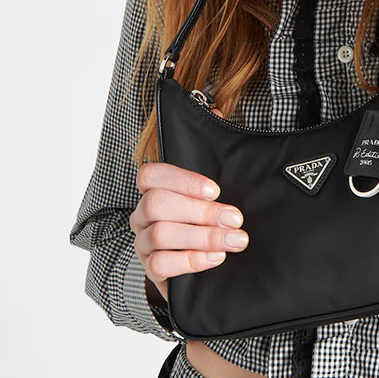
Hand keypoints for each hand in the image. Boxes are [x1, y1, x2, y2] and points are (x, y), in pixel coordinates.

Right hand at [130, 107, 247, 302]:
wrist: (203, 263)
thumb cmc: (207, 217)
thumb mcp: (212, 184)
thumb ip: (211, 148)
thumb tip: (213, 108)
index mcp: (156, 189)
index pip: (151, 176)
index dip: (183, 180)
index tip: (216, 189)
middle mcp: (143, 213)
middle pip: (157, 205)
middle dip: (201, 212)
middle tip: (235, 218)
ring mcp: (144, 242)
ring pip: (161, 235)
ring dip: (202, 237)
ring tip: (234, 240)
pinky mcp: (151, 269)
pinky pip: (160, 265)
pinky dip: (191, 261)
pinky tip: (217, 258)